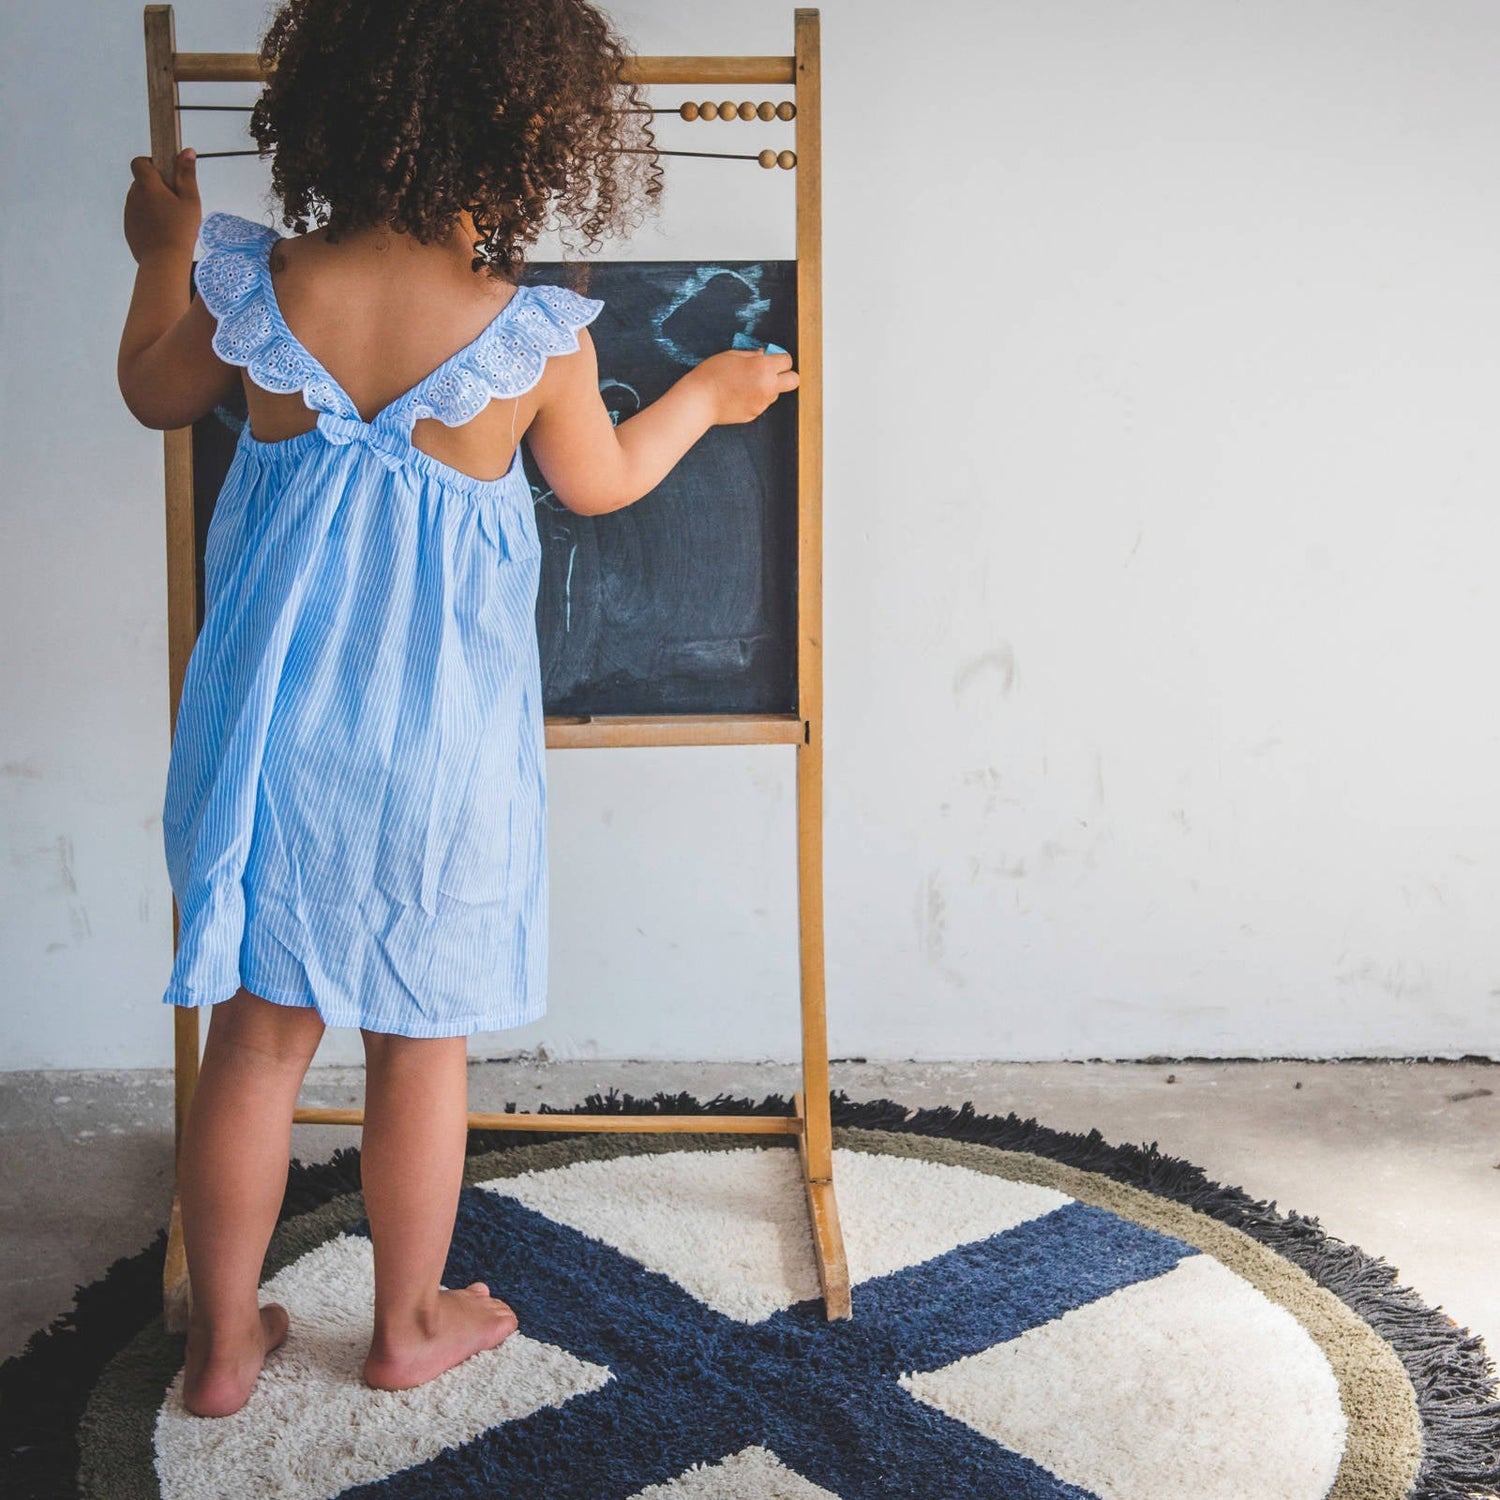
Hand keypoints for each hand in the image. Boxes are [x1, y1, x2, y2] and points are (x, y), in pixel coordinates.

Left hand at [124, 147, 199, 262]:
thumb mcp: (190, 200)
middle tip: (175, 204)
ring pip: (140, 200)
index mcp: (147, 184)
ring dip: (152, 205)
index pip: (139, 162)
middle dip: (156, 188)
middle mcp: (133, 195)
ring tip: (170, 221)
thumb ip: (187, 174)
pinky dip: (148, 220)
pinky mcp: (128, 227)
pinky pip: (138, 217)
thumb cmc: (180, 230)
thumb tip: (186, 151)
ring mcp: (129, 212)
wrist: (164, 261)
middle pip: (142, 183)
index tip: (166, 176)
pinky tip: (163, 233)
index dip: (151, 164)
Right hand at [688, 348, 799, 424]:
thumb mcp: (732, 355)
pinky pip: (761, 404)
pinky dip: (755, 399)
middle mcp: (767, 386)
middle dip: (787, 375)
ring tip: (746, 384)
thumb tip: (765, 354)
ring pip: (776, 393)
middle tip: (773, 372)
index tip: (772, 358)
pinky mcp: (754, 414)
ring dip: (768, 387)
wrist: (699, 401)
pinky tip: (738, 395)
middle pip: (794, 380)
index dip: (780, 358)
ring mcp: (762, 403)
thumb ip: (753, 355)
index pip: (787, 361)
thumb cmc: (711, 375)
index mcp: (763, 367)